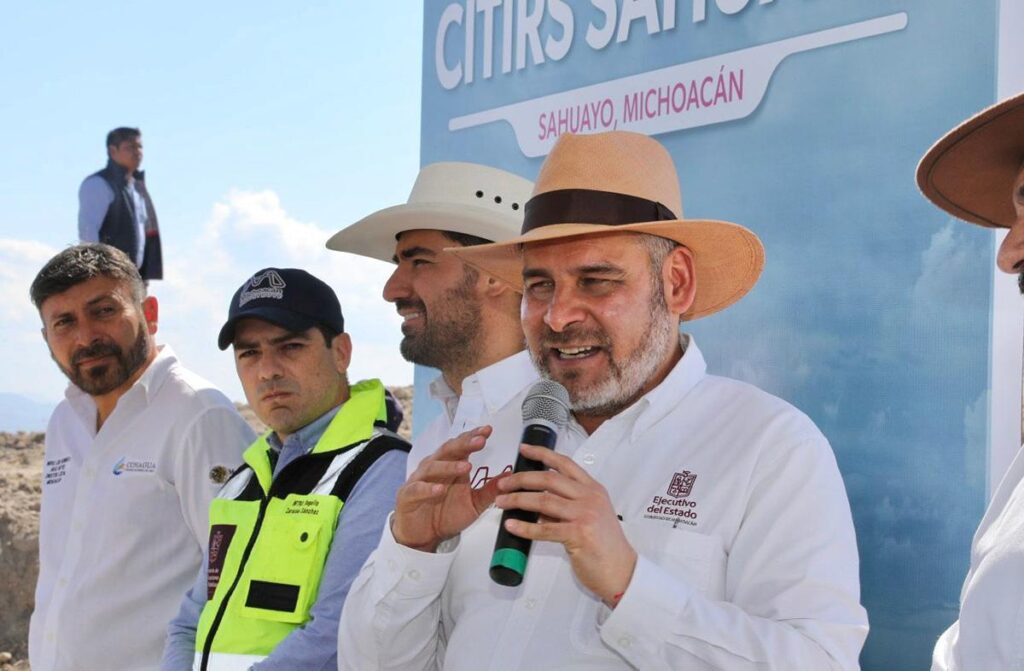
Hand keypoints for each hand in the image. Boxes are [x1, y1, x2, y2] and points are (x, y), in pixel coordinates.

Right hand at [392, 426, 501, 552]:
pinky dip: (428, 489)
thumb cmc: (446, 514)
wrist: (423, 536)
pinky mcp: (407, 496)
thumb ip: (489, 490)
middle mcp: (434, 468)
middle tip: (480, 440)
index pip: (461, 446)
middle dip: (464, 444)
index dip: (473, 437)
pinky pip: (418, 489)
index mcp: (450, 465)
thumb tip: (510, 477)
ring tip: (466, 467)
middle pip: (448, 450)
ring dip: (449, 466)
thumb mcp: (474, 504)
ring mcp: (419, 480)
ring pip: (433, 467)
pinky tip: (439, 489)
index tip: (488, 430)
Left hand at [494, 444, 636, 605]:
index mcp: (593, 489)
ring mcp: (585, 514)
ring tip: (501, 502)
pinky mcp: (578, 534)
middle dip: (521, 479)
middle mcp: (590, 497)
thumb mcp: (590, 515)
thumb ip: (566, 504)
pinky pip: (544, 528)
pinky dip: (524, 527)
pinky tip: (511, 525)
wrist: (621, 570)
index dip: (542, 454)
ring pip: (543, 501)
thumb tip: (537, 500)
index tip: (523, 449)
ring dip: (518, 500)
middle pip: (549, 479)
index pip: (564, 464)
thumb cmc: (604, 545)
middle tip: (503, 483)